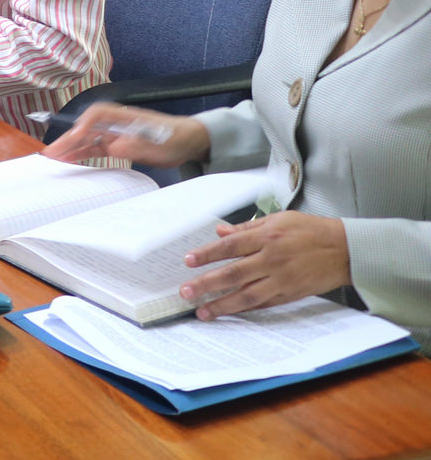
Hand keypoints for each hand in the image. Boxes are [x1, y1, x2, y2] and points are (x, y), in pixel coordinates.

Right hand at [42, 102, 210, 167]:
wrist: (189, 142)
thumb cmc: (177, 138)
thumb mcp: (161, 144)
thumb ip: (138, 144)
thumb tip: (114, 146)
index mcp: (125, 116)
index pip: (97, 115)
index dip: (83, 126)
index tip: (74, 138)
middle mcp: (116, 123)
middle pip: (86, 128)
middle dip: (68, 139)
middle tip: (50, 152)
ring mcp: (115, 133)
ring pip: (87, 139)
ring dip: (70, 148)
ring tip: (53, 158)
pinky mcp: (116, 145)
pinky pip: (94, 148)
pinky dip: (81, 154)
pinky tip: (69, 160)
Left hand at [182, 212, 350, 320]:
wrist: (345, 250)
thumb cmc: (311, 231)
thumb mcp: (279, 219)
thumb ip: (246, 227)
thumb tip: (220, 231)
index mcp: (267, 237)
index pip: (229, 246)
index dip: (207, 254)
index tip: (188, 261)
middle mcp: (272, 259)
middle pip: (233, 273)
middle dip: (206, 284)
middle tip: (186, 291)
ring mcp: (281, 279)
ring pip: (246, 295)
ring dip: (221, 304)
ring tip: (202, 312)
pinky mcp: (290, 294)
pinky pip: (263, 304)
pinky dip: (244, 309)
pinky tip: (229, 312)